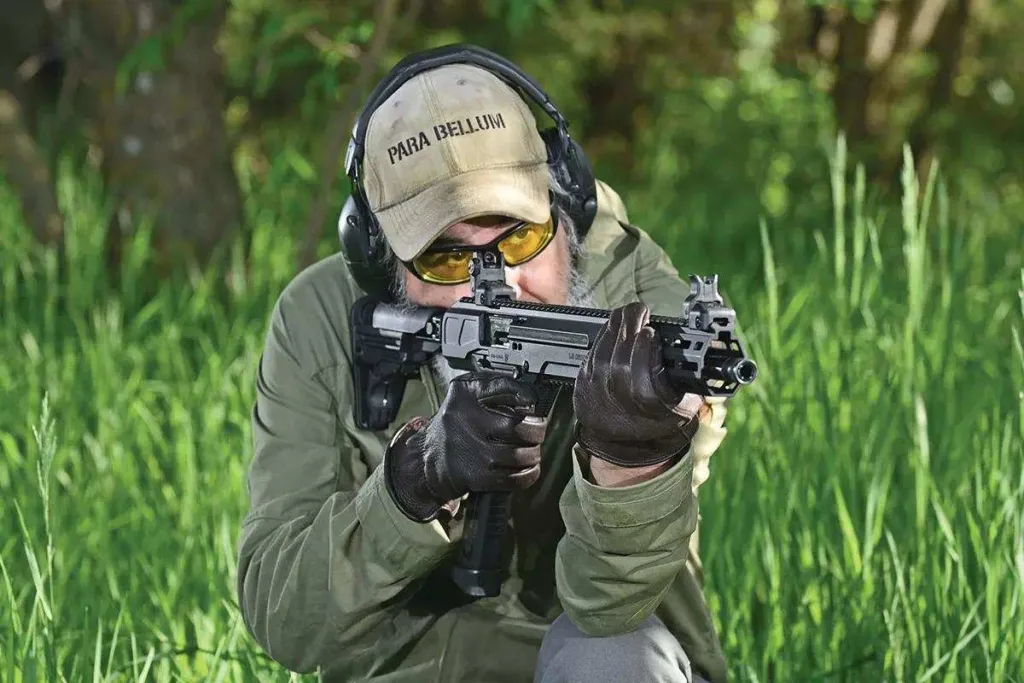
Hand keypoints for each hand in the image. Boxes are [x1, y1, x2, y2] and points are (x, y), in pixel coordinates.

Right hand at [384, 372, 547, 521]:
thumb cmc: (455, 423)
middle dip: (536, 429)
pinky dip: (528, 474)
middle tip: (537, 430)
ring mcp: (472, 450)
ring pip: (520, 454)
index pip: (502, 387)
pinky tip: (528, 467)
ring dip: (534, 453)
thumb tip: (530, 396)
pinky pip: (513, 478)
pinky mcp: (476, 476)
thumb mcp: (465, 393)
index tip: (532, 401)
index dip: (524, 393)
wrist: (427, 456)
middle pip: (518, 425)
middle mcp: (467, 420)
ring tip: (532, 449)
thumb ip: (495, 385)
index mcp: (465, 395)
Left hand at [573, 302, 703, 467]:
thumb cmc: (659, 425)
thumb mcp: (685, 408)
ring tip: (628, 314)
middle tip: (641, 310)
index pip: (643, 364)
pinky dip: (601, 338)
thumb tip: (717, 352)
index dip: (646, 344)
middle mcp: (619, 395)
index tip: (652, 331)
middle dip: (631, 325)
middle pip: (622, 349)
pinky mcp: (582, 385)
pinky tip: (612, 329)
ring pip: (604, 348)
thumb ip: (696, 381)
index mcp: (647, 402)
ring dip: (616, 326)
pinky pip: (590, 354)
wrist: (625, 450)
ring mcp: (597, 390)